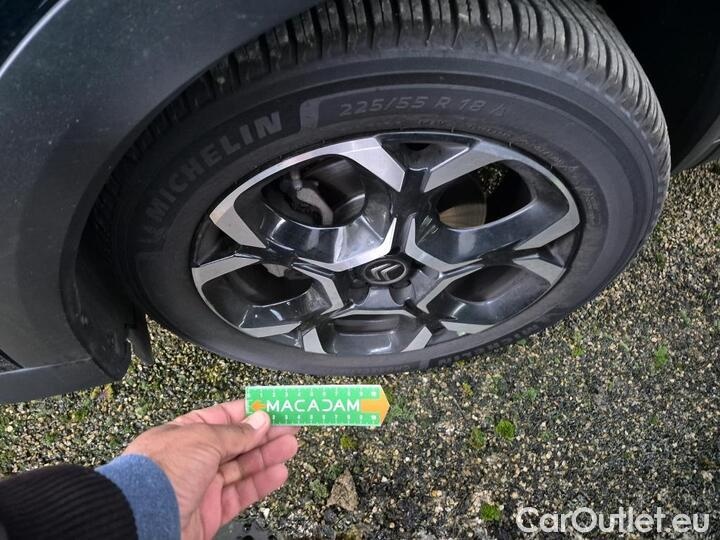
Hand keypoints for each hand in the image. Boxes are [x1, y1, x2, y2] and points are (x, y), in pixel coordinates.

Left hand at [122, 400, 298, 538]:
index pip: (223, 417)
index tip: (274, 407)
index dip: (250, 412)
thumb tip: (258, 421)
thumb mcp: (201, 439)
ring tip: (290, 447)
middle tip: (290, 426)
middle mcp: (192, 459)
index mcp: (184, 433)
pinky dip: (261, 483)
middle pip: (236, 443)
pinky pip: (241, 494)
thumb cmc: (156, 475)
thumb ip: (235, 432)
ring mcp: (201, 486)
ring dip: (268, 456)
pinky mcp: (209, 512)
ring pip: (242, 468)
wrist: (143, 521)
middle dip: (264, 434)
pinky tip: (277, 473)